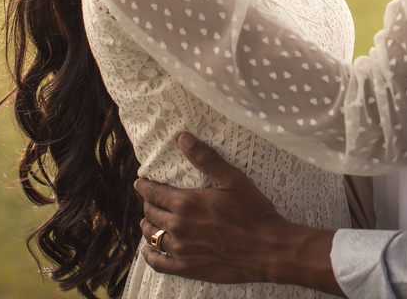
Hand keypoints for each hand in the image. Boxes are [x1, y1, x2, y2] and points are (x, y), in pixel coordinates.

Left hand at [136, 132, 343, 294]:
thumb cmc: (253, 211)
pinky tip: (149, 251)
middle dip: (147, 204)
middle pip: (151, 213)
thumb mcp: (232, 179)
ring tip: (147, 221)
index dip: (144, 187)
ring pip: (152, 236)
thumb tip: (183, 138)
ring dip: (147, 226)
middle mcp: (178, 226)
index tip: (140, 183)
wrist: (266, 248)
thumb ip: (206, 159)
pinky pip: (159, 262)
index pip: (154, 193)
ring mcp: (181, 249)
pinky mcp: (187, 267)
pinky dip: (150, 255)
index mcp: (186, 203)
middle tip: (148, 200)